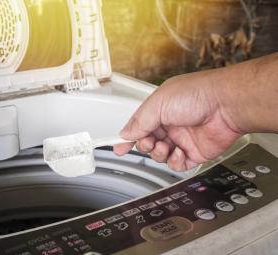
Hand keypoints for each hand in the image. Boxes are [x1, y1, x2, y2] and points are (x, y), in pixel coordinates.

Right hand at [114, 71, 242, 170]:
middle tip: (148, 142)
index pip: (138, 126)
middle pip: (147, 142)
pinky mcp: (194, 152)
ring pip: (160, 155)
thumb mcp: (158, 104)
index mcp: (159, 110)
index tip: (119, 148)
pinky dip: (175, 161)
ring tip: (165, 146)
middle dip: (144, 145)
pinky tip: (180, 151)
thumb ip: (139, 121)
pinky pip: (177, 164)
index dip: (127, 137)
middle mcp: (170, 124)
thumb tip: (125, 133)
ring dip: (159, 153)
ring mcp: (182, 139)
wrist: (226, 105)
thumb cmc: (197, 95)